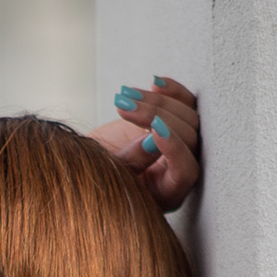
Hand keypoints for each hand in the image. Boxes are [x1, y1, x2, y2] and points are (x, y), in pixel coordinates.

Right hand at [89, 74, 201, 211]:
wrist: (88, 163)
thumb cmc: (93, 178)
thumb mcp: (107, 175)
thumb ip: (133, 162)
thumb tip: (154, 139)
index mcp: (168, 193)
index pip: (185, 170)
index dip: (174, 149)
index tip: (152, 130)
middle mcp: (180, 169)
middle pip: (188, 137)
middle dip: (157, 117)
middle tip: (125, 107)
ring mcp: (181, 144)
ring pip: (188, 117)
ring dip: (157, 101)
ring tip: (125, 96)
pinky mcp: (175, 123)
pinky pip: (186, 103)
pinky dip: (172, 91)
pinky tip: (155, 83)